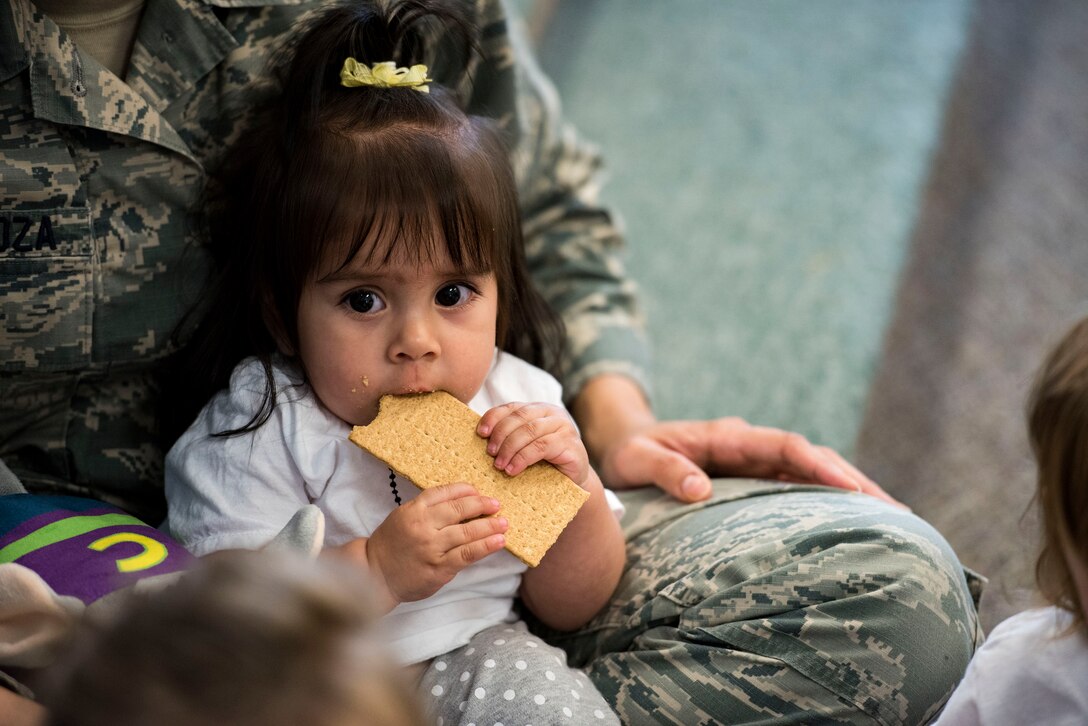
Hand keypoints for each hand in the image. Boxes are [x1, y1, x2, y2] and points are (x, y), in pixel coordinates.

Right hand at [365, 483, 507, 603]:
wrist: (374, 574)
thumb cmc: (392, 543)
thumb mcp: (403, 516)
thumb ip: (428, 508)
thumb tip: (463, 500)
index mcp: (414, 510)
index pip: (444, 493)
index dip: (466, 491)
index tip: (479, 491)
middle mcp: (423, 526)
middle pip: (459, 510)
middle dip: (482, 505)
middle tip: (496, 504)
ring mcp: (432, 548)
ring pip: (467, 533)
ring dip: (489, 526)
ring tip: (503, 523)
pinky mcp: (439, 568)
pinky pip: (467, 554)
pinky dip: (485, 546)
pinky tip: (498, 542)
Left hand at [477, 402, 589, 484]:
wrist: (574, 482)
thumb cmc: (545, 463)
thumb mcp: (525, 446)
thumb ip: (510, 436)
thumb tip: (481, 435)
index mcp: (538, 409)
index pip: (512, 407)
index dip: (494, 417)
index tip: (480, 433)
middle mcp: (552, 413)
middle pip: (520, 417)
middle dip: (501, 434)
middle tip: (490, 453)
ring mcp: (563, 426)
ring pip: (530, 431)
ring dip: (510, 448)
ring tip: (499, 465)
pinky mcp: (570, 443)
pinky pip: (541, 447)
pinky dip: (523, 458)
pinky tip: (513, 469)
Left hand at [599, 417, 901, 506]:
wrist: (622, 445)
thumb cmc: (628, 453)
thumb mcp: (635, 459)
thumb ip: (664, 469)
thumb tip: (701, 489)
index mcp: (727, 437)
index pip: (785, 447)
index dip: (820, 466)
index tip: (853, 488)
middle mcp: (749, 446)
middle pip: (812, 459)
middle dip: (856, 481)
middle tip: (899, 512)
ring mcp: (754, 463)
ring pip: (812, 474)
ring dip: (851, 493)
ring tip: (895, 523)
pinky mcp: (753, 481)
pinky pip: (797, 490)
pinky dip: (827, 504)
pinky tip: (854, 528)